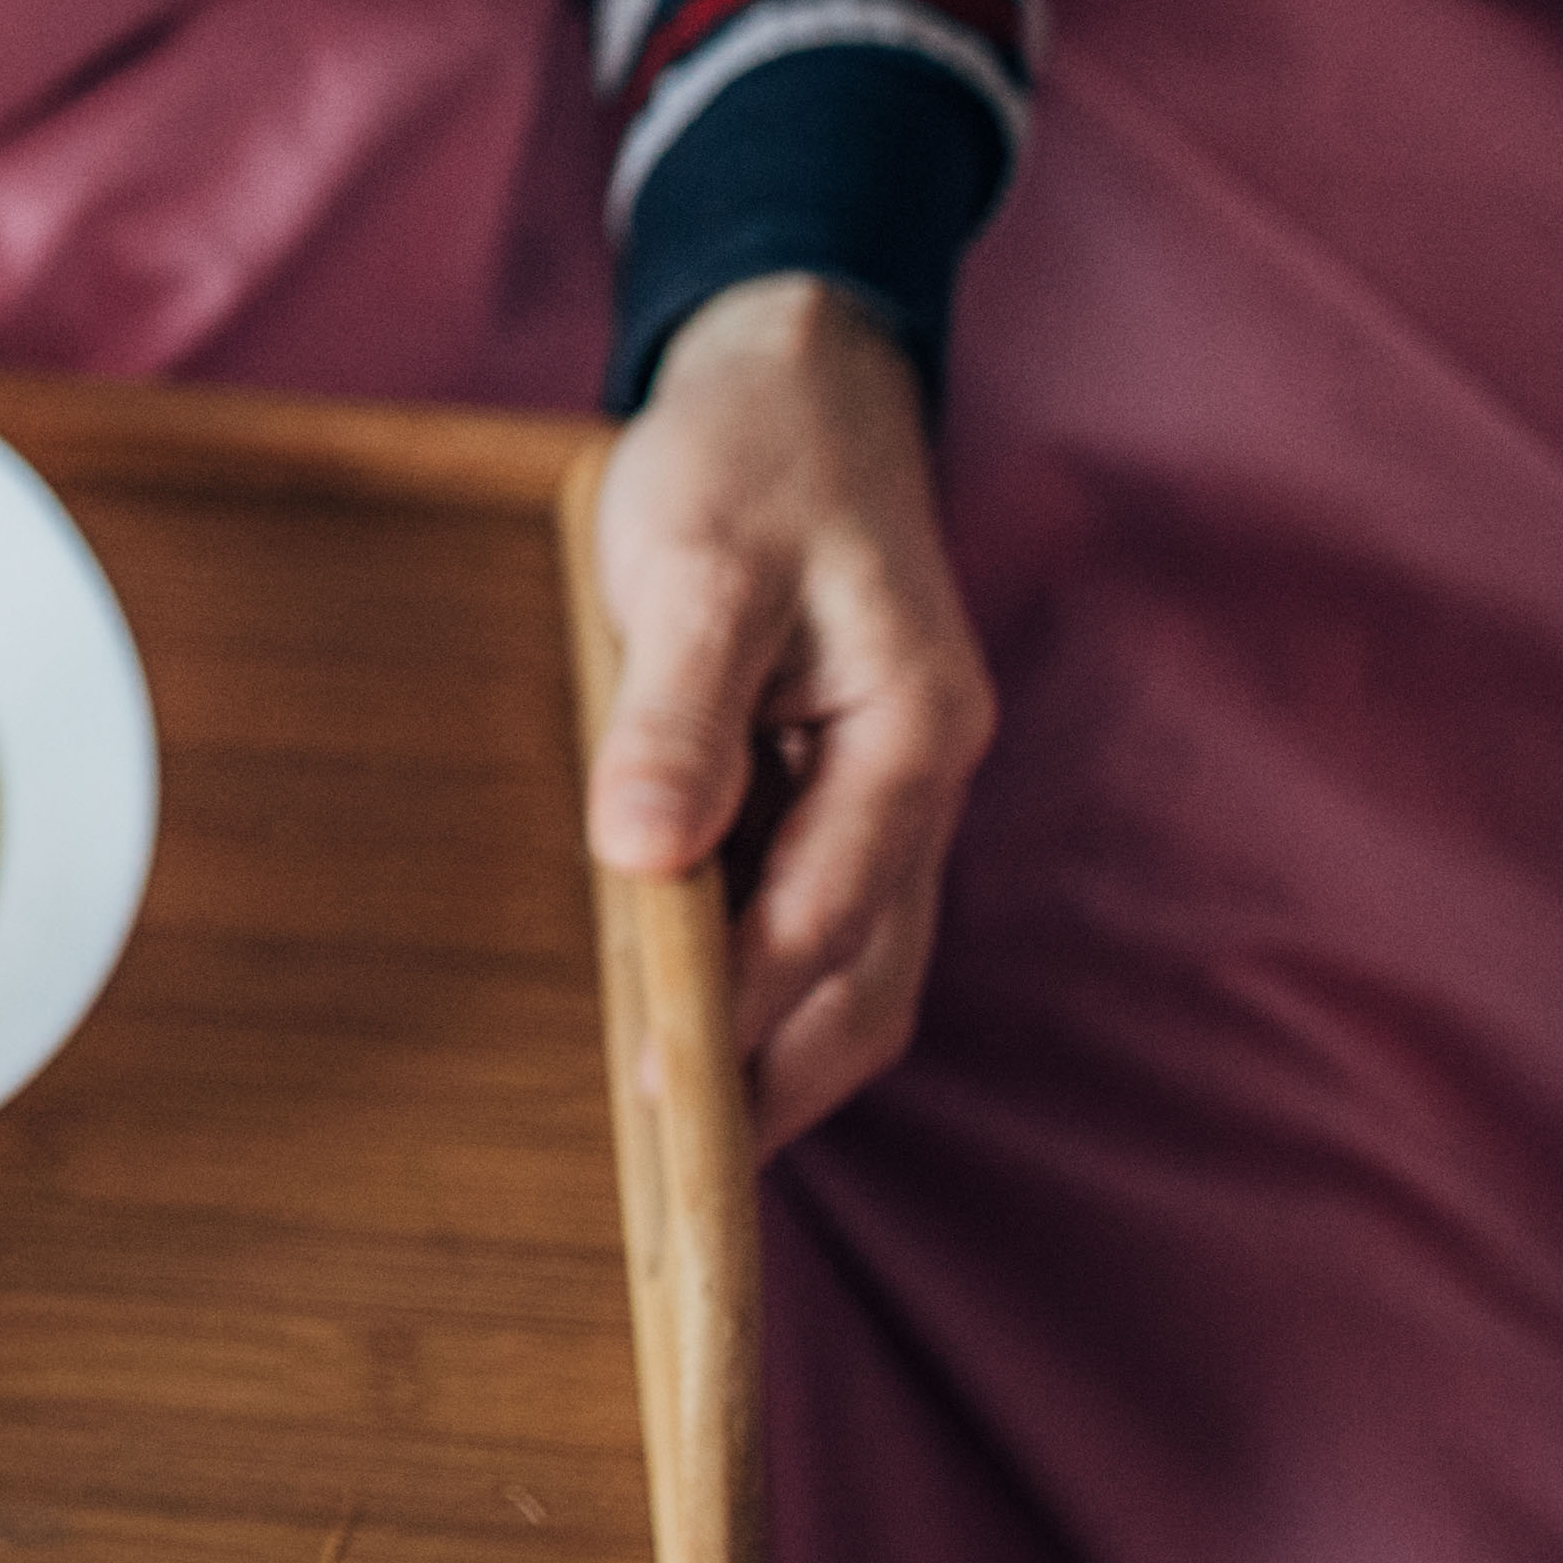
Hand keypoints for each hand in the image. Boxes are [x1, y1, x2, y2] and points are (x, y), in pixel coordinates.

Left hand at [583, 273, 996, 1148]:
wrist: (797, 375)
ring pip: (852, 961)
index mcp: (913, 732)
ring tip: (671, 1147)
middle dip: (781, 1082)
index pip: (828, 920)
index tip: (656, 1099)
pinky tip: (677, 1022)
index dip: (739, 1015)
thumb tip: (642, 858)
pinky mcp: (838, 781)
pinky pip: (814, 909)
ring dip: (774, 1050)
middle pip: (868, 980)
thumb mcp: (701, 565)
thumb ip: (677, 712)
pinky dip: (759, 980)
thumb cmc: (750, 457)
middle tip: (672, 1187)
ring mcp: (885, 787)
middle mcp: (920, 778)